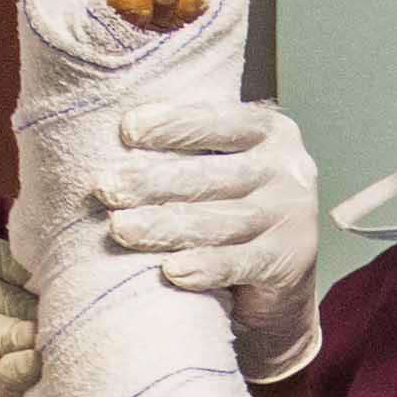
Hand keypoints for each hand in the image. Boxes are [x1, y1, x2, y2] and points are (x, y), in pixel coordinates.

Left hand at [91, 99, 325, 385]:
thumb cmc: (232, 206)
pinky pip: (239, 263)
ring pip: (218, 221)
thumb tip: (116, 133)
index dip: (173, 124)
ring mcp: (291, 216)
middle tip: (105, 188)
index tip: (127, 130)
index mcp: (270, 131)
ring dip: (165, 226)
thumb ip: (187, 148)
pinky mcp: (288, 261)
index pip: (218, 121)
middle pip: (211, 174)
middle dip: (152, 182)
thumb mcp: (222, 166)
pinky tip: (171, 271)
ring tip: (120, 229)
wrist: (279, 276)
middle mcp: (287, 168)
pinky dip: (205, 268)